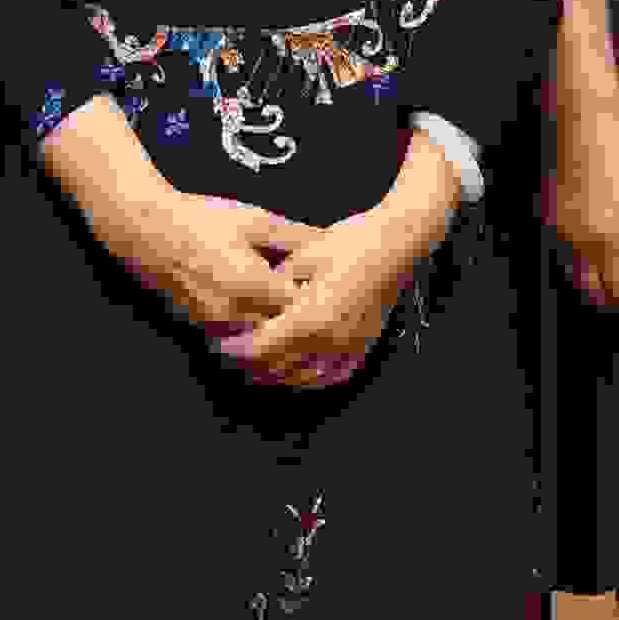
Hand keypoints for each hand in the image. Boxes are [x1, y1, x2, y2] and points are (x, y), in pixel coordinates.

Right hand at [116, 189, 319, 337]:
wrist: (148, 232)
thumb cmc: (203, 220)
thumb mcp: (255, 220)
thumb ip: (295, 235)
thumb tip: (331, 243)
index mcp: (252, 285)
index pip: (301, 308)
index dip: (318, 298)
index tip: (329, 285)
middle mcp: (235, 314)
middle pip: (283, 331)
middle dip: (300, 318)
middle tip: (316, 300)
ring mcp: (216, 326)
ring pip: (261, 340)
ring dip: (277, 328)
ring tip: (290, 306)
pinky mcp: (202, 329)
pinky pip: (238, 339)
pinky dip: (254, 331)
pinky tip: (262, 311)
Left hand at [217, 175, 448, 389]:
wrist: (396, 244)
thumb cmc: (349, 244)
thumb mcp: (301, 258)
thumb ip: (274, 286)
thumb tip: (254, 303)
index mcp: (309, 320)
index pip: (261, 349)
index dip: (238, 349)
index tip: (222, 343)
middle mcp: (329, 341)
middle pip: (279, 367)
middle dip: (254, 362)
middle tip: (237, 352)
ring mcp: (349, 346)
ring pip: (304, 375)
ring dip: (280, 371)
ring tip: (263, 360)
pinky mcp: (363, 344)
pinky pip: (332, 372)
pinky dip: (311, 373)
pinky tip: (300, 365)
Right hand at [549, 81, 618, 321]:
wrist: (585, 116)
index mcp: (609, 237)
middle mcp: (578, 239)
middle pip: (594, 289)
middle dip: (615, 296)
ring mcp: (560, 228)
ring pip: (576, 271)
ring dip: (596, 278)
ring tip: (618, 269)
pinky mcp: (549, 214)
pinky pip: (565, 249)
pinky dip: (582, 257)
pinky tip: (599, 243)